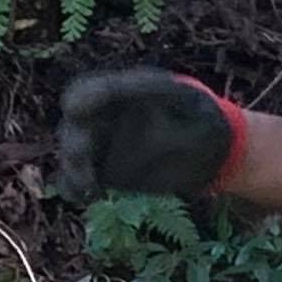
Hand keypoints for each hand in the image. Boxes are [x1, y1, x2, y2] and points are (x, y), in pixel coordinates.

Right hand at [56, 68, 247, 200]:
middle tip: (83, 155)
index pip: (84, 91)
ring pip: (70, 156)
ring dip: (72, 169)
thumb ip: (156, 92)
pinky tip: (89, 195)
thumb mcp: (181, 98)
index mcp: (117, 92)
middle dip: (73, 141)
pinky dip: (75, 189)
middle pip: (71, 126)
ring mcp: (101, 146)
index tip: (76, 109)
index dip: (79, 99)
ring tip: (89, 184)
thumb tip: (125, 87)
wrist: (211, 150)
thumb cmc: (198, 115)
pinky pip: (77, 182)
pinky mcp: (105, 173)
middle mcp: (102, 118)